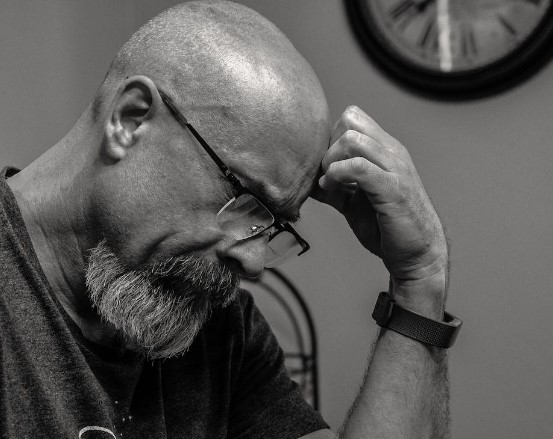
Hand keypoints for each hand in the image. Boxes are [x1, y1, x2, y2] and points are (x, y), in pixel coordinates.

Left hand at [312, 106, 447, 292]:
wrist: (418, 253)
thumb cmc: (388, 226)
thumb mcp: (354, 201)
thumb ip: (334, 186)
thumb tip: (307, 181)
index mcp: (385, 150)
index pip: (352, 117)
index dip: (331, 137)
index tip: (326, 166)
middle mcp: (392, 152)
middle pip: (349, 121)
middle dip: (328, 146)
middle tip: (326, 174)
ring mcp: (394, 168)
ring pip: (351, 140)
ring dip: (331, 161)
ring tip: (329, 184)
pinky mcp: (392, 188)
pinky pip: (358, 167)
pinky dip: (337, 176)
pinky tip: (333, 191)